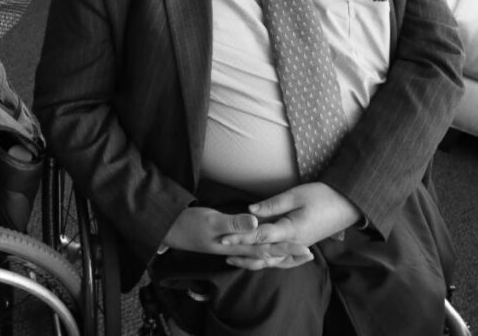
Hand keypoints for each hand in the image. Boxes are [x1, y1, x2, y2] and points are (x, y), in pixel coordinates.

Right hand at [163, 205, 313, 270]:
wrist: (168, 229)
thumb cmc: (188, 224)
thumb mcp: (212, 221)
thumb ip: (234, 223)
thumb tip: (258, 224)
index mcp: (236, 244)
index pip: (267, 248)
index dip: (286, 248)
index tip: (305, 249)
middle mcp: (236, 249)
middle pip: (267, 255)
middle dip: (287, 255)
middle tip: (308, 255)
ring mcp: (230, 248)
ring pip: (259, 255)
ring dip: (277, 255)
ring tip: (293, 256)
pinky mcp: (225, 244)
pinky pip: (248, 253)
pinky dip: (261, 254)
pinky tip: (263, 253)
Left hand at [221, 182, 362, 252]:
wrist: (348, 205)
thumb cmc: (323, 196)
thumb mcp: (296, 195)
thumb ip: (272, 205)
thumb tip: (250, 211)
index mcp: (291, 230)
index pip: (260, 235)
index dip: (240, 236)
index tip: (224, 237)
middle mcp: (294, 243)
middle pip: (263, 251)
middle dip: (242, 250)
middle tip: (222, 249)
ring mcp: (299, 246)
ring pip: (272, 259)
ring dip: (253, 259)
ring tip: (234, 258)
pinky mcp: (301, 245)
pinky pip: (283, 259)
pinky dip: (269, 261)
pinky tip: (259, 259)